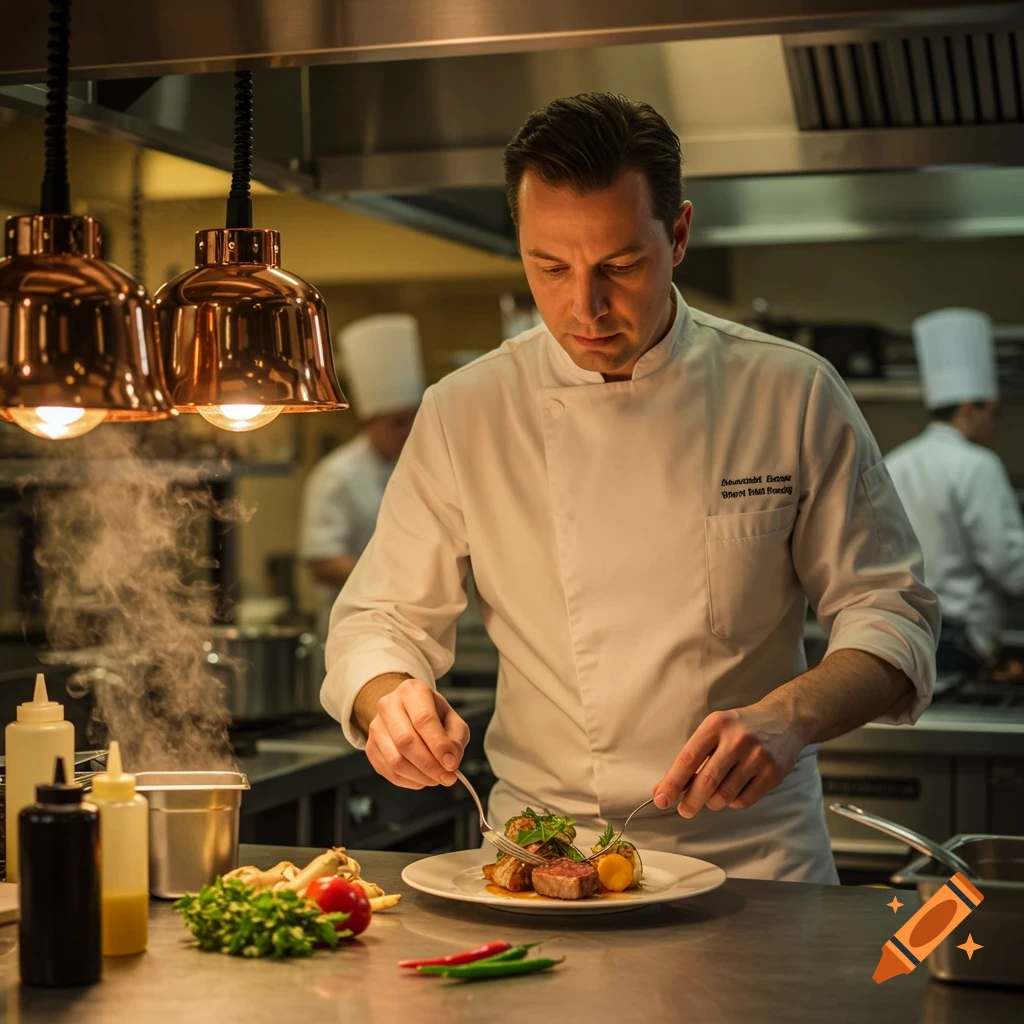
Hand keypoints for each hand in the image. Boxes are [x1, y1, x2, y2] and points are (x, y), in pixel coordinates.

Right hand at [365, 678, 469, 790]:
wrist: (406, 711)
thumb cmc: (432, 715)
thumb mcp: (452, 719)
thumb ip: (455, 739)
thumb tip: (450, 762)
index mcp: (412, 691)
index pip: (423, 719)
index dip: (439, 745)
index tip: (452, 765)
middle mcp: (389, 705)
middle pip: (406, 741)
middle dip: (430, 765)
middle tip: (447, 777)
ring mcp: (375, 726)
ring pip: (395, 760)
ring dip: (420, 776)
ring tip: (436, 778)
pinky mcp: (370, 746)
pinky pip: (388, 771)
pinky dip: (409, 781)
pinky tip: (421, 777)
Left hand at [653, 700, 808, 817]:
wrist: (785, 719)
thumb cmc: (740, 728)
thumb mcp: (714, 732)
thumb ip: (690, 759)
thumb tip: (661, 789)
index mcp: (716, 725)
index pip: (688, 759)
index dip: (672, 782)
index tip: (660, 799)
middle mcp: (737, 739)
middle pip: (707, 781)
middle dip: (691, 802)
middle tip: (684, 811)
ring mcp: (757, 756)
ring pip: (725, 795)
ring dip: (713, 802)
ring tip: (711, 797)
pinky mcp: (773, 772)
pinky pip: (745, 800)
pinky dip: (733, 802)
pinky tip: (733, 792)